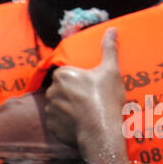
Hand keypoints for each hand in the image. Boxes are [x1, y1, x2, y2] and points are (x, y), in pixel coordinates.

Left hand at [44, 28, 134, 163]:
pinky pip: (59, 122)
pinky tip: (82, 125)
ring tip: (88, 115)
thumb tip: (112, 29)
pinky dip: (68, 123)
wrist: (101, 133)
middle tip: (93, 102)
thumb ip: (109, 50)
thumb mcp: (111, 73)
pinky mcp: (53, 127)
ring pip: (60, 106)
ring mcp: (50, 110)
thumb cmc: (106, 100)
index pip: (68, 74)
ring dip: (70, 109)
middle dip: (74, 94)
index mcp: (63, 75)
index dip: (81, 81)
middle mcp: (51, 90)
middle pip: (63, 89)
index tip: (93, 88)